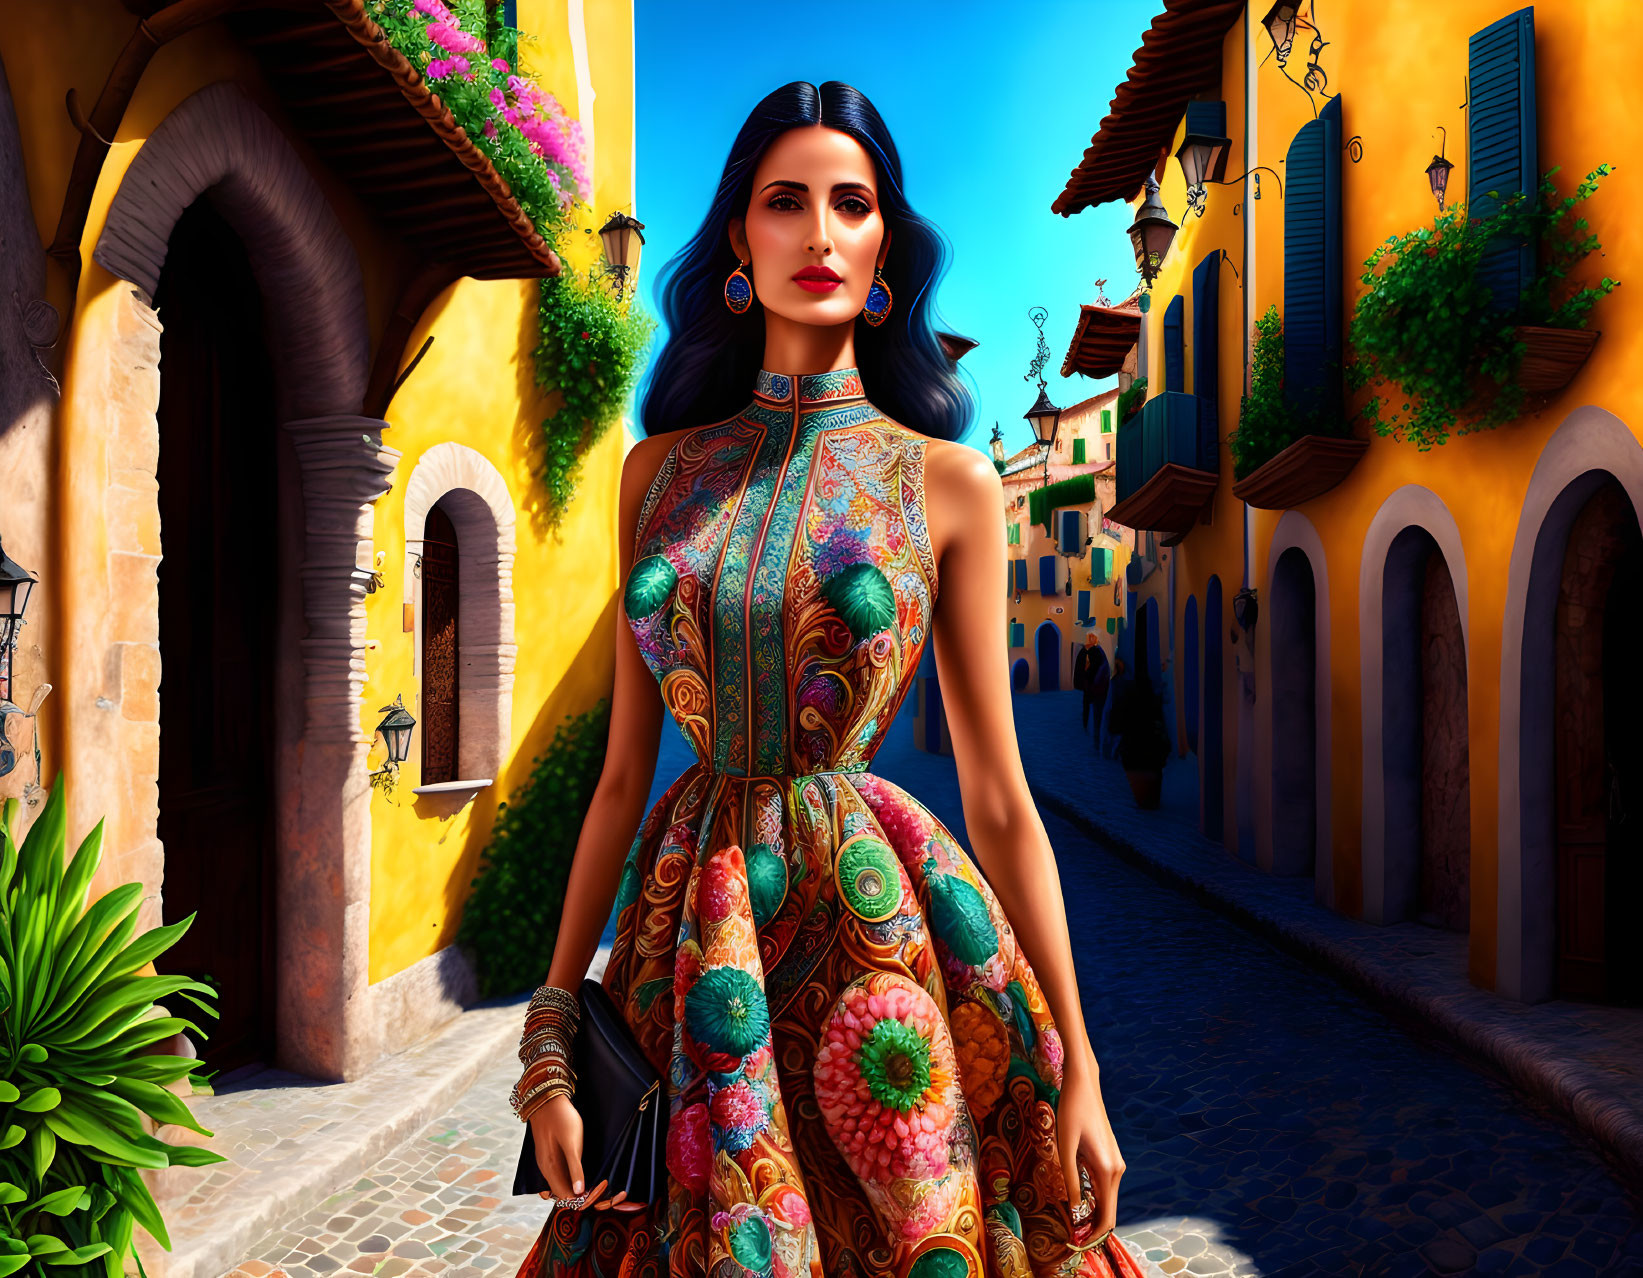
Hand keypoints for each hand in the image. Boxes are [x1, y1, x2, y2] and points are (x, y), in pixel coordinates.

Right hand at [528, 1095, 607, 1210]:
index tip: (596, 1194)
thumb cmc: (561, 1120)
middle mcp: (545, 1168)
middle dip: (578, 1194)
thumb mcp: (571, 1143)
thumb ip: (574, 1168)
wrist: (548, 1099)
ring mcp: (546, 1161)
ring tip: (593, 1181)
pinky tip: (581, 1170)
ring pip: (561, 1182)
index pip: (564, 1196)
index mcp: (549, 1169)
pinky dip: (571, 1176)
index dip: (580, 1199)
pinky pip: (560, 1172)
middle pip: (562, 1191)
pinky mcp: (550, 1153)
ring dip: (575, 1185)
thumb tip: (578, 1192)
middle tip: (598, 1189)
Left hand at [1056, 1053, 1125, 1238]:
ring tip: (1071, 1221)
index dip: (1095, 1234)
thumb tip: (1074, 1210)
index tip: (1079, 1243)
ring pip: (1106, 1197)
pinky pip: (1104, 1184)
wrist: (1083, 1084)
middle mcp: (1117, 1169)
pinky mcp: (1110, 1156)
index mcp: (1108, 1170)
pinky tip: (1077, 1198)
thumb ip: (1070, 1179)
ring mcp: (1116, 1162)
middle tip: (1071, 1236)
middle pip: (1109, 1209)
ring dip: (1092, 1211)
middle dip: (1092, 1226)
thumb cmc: (1071, 1111)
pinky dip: (1093, 1196)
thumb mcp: (1065, 1146)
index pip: (1108, 1215)